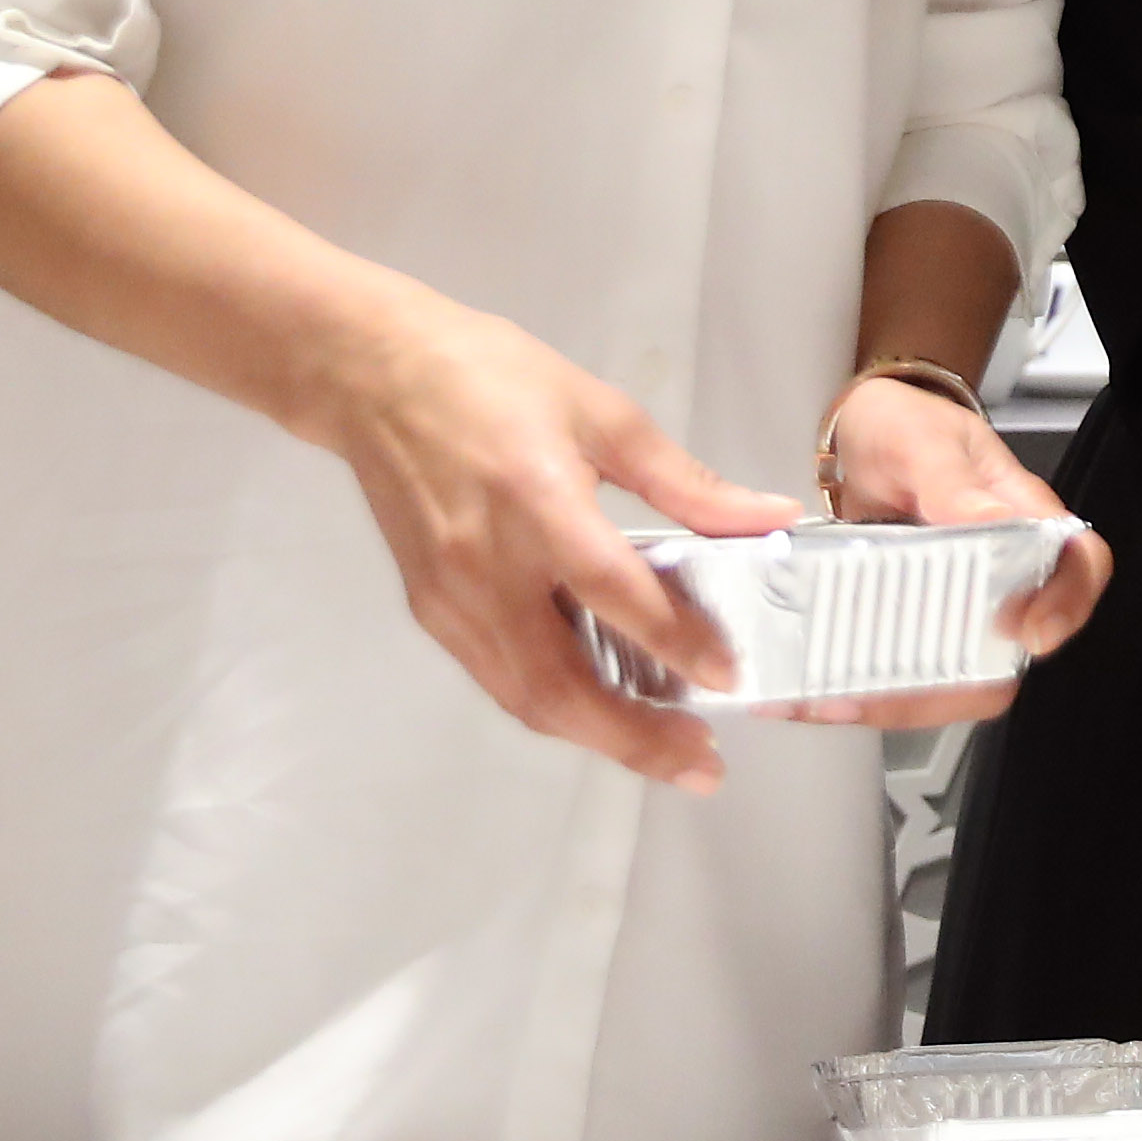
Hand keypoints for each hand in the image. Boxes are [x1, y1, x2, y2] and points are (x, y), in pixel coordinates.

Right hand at [311, 292, 801, 792]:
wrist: (375, 377)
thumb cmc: (491, 378)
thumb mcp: (602, 411)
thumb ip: (684, 481)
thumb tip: (766, 517)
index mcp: (535, 501)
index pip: (613, 592)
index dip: (674, 641)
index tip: (729, 677)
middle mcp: (484, 566)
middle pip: (559, 681)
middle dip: (634, 736)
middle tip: (702, 763)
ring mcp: (449, 599)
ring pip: (524, 698)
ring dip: (596, 737)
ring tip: (666, 752)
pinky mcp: (430, 612)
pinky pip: (499, 678)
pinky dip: (554, 707)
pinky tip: (602, 710)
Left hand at [794, 375, 1109, 728]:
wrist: (858, 437)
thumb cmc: (903, 427)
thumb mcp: (920, 441)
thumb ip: (950, 481)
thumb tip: (994, 523)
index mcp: (1022, 518)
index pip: (1078, 564)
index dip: (1067, 605)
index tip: (1027, 633)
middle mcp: (1000, 572)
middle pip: (1017, 648)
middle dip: (963, 683)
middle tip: (897, 688)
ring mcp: (956, 604)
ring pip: (958, 676)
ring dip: (905, 700)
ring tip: (842, 699)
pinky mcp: (912, 625)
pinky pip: (906, 675)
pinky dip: (865, 691)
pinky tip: (821, 693)